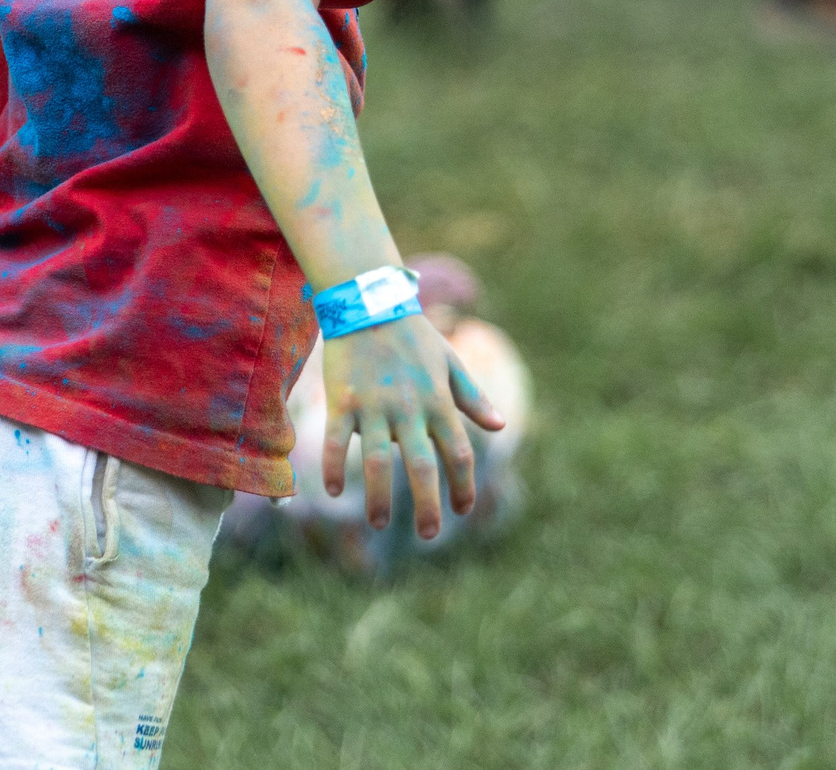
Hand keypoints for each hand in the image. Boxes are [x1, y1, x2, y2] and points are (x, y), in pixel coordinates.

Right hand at [321, 314, 506, 539]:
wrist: (367, 300)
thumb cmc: (412, 334)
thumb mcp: (449, 362)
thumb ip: (473, 397)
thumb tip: (501, 427)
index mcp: (438, 401)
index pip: (459, 453)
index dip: (463, 486)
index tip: (463, 510)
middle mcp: (409, 408)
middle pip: (423, 467)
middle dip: (427, 506)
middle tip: (428, 535)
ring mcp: (374, 406)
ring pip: (380, 463)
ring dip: (380, 498)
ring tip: (379, 524)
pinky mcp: (343, 401)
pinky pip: (338, 442)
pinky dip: (335, 468)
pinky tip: (334, 491)